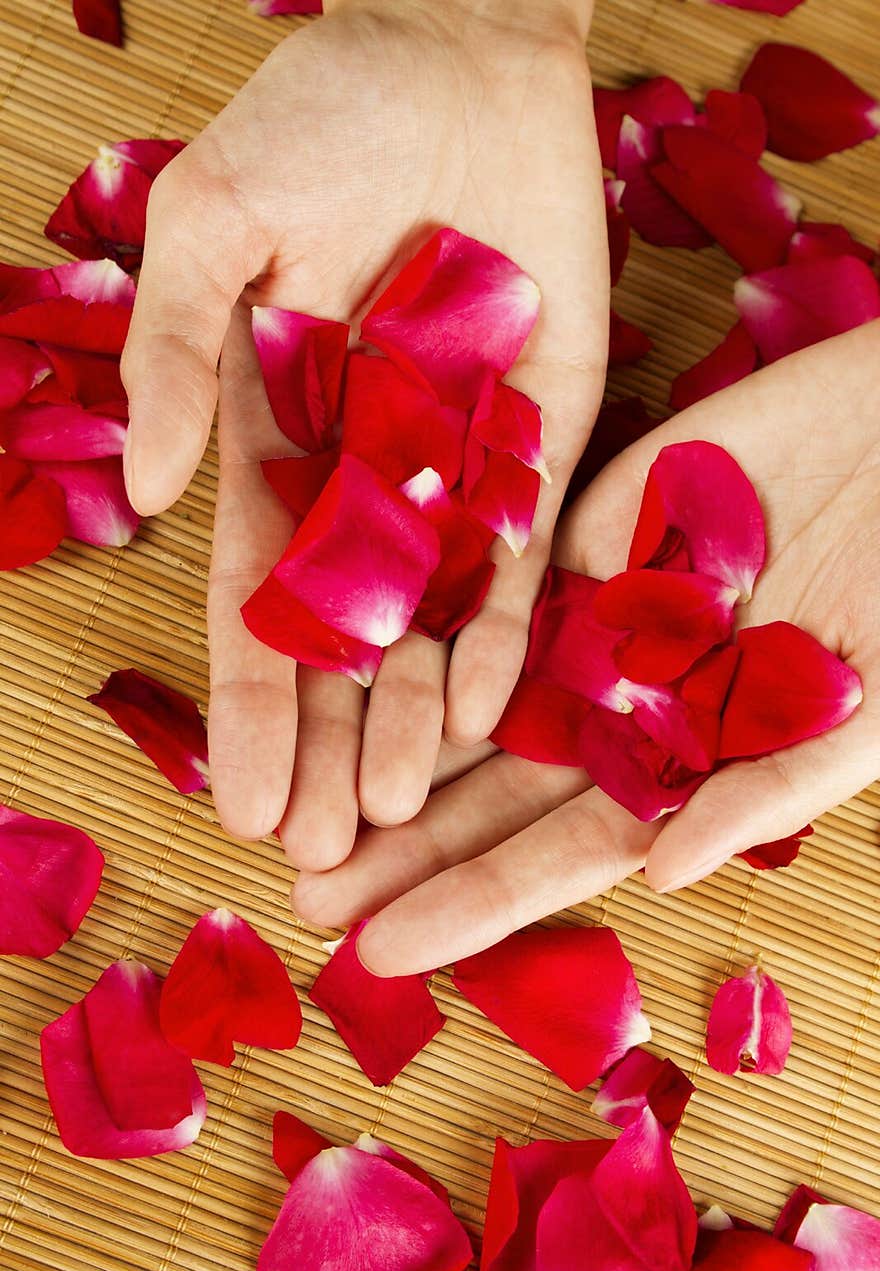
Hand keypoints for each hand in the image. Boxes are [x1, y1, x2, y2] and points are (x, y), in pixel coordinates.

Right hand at [120, 0, 607, 867]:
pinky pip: (522, 555)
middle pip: (341, 643)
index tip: (241, 802)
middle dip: (325, 745)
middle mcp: (364, 483)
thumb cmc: (318, 121)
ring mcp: (455, 473)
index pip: (254, 605)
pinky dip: (502, 631)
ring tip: (395, 809)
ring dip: (410, 718)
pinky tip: (481, 712)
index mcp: (275, 447)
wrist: (457, 58)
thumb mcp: (213, 226)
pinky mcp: (541, 441)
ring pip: (430, 622)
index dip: (247, 705)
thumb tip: (154, 487)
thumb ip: (176, 353)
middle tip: (316, 849)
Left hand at [289, 322, 879, 973]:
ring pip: (464, 693)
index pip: (559, 851)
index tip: (381, 954)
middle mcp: (619, 703)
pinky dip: (413, 620)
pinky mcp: (571, 526)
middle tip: (300, 894)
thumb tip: (669, 873)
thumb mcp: (866, 704)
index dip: (473, 904)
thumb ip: (769, 786)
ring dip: (381, 745)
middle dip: (398, 844)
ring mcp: (588, 616)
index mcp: (681, 763)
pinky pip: (478, 582)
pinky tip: (329, 657)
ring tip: (289, 797)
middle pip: (488, 786)